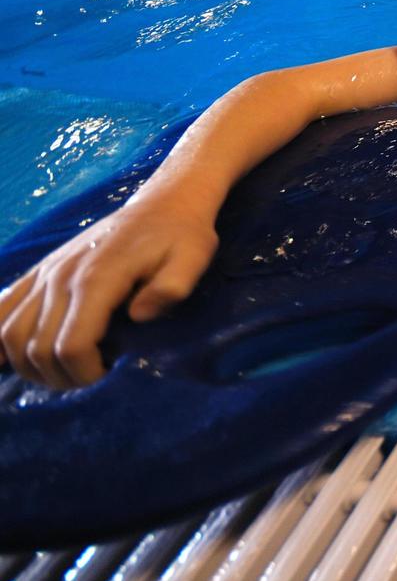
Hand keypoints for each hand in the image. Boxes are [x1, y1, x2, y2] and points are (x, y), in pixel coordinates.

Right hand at [0, 198, 217, 388]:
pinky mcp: (40, 270)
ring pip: (8, 334)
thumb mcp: (193, 259)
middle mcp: (61, 277)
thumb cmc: (181, 236)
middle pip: (35, 348)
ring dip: (29, 365)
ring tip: (63, 369)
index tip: (108, 372)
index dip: (85, 373)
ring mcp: (45, 272)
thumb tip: (140, 315)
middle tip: (89, 377)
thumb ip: (172, 288)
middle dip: (59, 377)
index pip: (70, 346)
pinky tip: (6, 359)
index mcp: (97, 279)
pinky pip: (0, 307)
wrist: (163, 202)